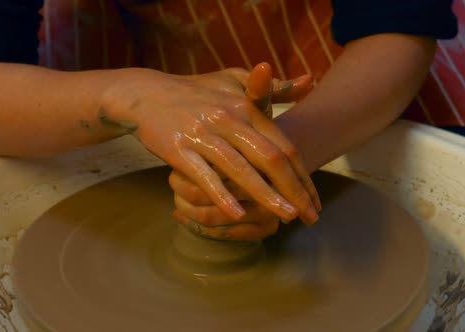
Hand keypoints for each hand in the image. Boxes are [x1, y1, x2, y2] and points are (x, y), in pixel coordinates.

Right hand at [103, 64, 317, 222]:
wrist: (149, 94)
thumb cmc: (198, 93)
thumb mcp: (235, 82)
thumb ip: (272, 89)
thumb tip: (310, 83)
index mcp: (246, 108)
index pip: (283, 146)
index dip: (303, 175)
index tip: (315, 200)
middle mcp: (229, 119)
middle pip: (270, 159)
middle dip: (294, 190)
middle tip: (310, 216)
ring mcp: (204, 134)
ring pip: (241, 169)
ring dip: (267, 196)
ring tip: (286, 217)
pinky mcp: (179, 149)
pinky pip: (204, 176)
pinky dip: (222, 195)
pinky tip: (238, 214)